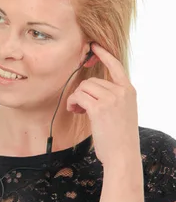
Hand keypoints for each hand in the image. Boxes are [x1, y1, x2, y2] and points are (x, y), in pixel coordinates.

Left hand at [66, 43, 139, 165]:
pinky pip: (78, 96)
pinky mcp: (99, 108)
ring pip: (84, 87)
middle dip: (82, 92)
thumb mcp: (122, 112)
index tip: (94, 46)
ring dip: (76, 98)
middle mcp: (121, 92)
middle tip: (78, 106)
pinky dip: (72, 102)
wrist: (123, 155)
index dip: (104, 55)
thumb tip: (90, 90)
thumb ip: (113, 98)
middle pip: (92, 81)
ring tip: (77, 110)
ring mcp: (111, 99)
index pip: (116, 66)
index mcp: (129, 91)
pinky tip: (74, 111)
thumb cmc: (119, 138)